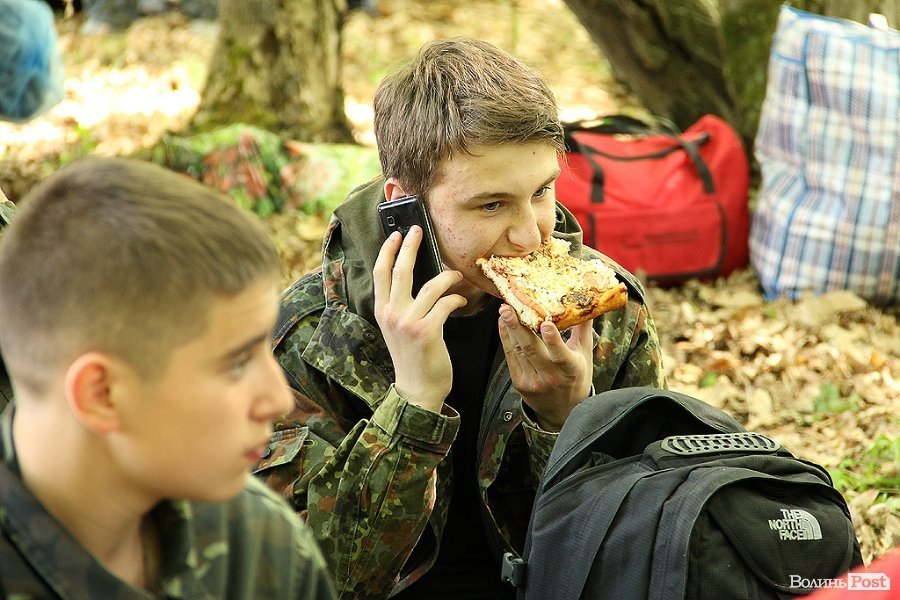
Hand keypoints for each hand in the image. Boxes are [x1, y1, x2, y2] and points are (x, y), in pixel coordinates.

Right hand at [373, 227, 467, 411]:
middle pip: (400, 270)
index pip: (380, 273)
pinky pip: (445, 304)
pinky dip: (456, 299)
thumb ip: (400, 306)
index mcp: (382, 311)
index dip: (388, 250)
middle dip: (410, 246)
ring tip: (456, 275)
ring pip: (431, 286)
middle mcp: (391, 314)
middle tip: (418, 230)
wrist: (417, 388)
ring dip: (448, 277)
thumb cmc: (412, 357)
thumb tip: (415, 281)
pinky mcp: (427, 331)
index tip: (396, 234)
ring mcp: (408, 322)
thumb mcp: (396, 329)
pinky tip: (461, 301)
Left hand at [498, 305, 593, 430]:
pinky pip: (510, 357)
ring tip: (504, 311)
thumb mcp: (585, 355)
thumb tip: (586, 302)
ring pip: (518, 351)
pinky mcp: (519, 383)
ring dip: (509, 329)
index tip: (547, 324)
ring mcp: (533, 381)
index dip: (553, 340)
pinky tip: (503, 324)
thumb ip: (583, 329)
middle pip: (531, 350)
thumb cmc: (576, 378)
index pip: (561, 356)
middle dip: (518, 327)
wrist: (562, 410)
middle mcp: (551, 378)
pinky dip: (506, 339)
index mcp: (571, 370)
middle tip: (509, 308)